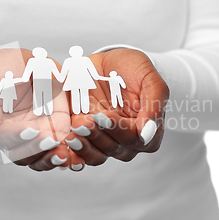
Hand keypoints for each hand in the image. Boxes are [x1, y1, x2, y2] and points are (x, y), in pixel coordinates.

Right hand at [0, 49, 82, 170]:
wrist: (30, 62)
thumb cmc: (6, 67)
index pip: (1, 138)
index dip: (16, 136)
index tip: (31, 130)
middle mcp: (12, 136)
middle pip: (19, 155)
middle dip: (35, 148)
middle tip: (49, 139)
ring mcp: (33, 138)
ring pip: (37, 160)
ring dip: (49, 158)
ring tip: (61, 152)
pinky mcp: (52, 135)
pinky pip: (55, 153)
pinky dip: (62, 156)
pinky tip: (70, 154)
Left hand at [64, 49, 168, 165]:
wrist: (109, 64)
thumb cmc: (135, 71)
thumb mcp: (151, 81)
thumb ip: (154, 106)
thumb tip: (147, 135)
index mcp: (147, 133)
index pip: (134, 139)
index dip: (117, 129)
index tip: (103, 116)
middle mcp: (126, 143)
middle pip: (113, 148)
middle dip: (97, 135)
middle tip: (82, 122)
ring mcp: (104, 141)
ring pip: (96, 155)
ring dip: (83, 145)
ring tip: (72, 130)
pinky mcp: (85, 138)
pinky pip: (79, 154)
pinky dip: (72, 153)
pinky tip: (64, 143)